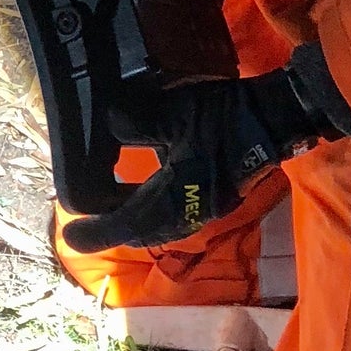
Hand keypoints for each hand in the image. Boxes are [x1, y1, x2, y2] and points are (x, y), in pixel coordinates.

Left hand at [61, 50, 350, 254]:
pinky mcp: (217, 194)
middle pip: (144, 231)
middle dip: (114, 229)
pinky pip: (176, 211)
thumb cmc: (226, 119)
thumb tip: (108, 124)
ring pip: (161, 223)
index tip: (71, 237)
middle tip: (86, 223)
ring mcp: (208, 205)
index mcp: (177, 197)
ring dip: (134, 219)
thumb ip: (135, 123)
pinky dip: (153, 206)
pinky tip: (145, 187)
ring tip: (110, 204)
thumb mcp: (174, 113)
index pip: (129, 224)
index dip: (98, 232)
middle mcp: (191, 211)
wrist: (278, 118)